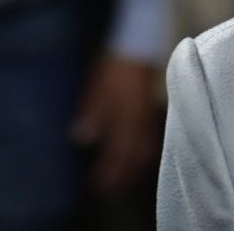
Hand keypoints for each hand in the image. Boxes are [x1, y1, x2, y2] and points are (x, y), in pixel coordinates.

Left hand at [71, 54, 160, 195]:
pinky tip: (141, 154)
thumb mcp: (97, 88)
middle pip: (134, 155)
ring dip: (136, 166)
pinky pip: (151, 137)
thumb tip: (82, 139)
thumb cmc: (115, 67)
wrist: (139, 44)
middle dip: (124, 175)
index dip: (108, 171)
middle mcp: (140, 121)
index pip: (118, 152)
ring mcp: (148, 115)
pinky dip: (146, 151)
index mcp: (126, 117)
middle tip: (111, 189)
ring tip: (127, 177)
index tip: (97, 185)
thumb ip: (92, 113)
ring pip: (146, 148)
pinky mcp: (151, 108)